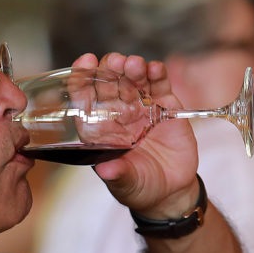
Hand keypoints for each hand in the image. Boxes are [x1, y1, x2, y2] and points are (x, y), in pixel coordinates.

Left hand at [71, 51, 198, 218]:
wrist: (170, 191)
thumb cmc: (140, 187)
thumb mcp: (126, 184)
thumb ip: (118, 175)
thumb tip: (105, 170)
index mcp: (100, 129)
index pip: (86, 100)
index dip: (82, 80)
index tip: (84, 64)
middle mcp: (118, 114)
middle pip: (109, 84)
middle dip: (110, 69)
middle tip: (114, 62)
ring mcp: (142, 108)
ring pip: (134, 80)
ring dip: (133, 68)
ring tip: (134, 64)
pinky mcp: (165, 107)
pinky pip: (160, 85)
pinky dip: (157, 74)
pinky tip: (154, 69)